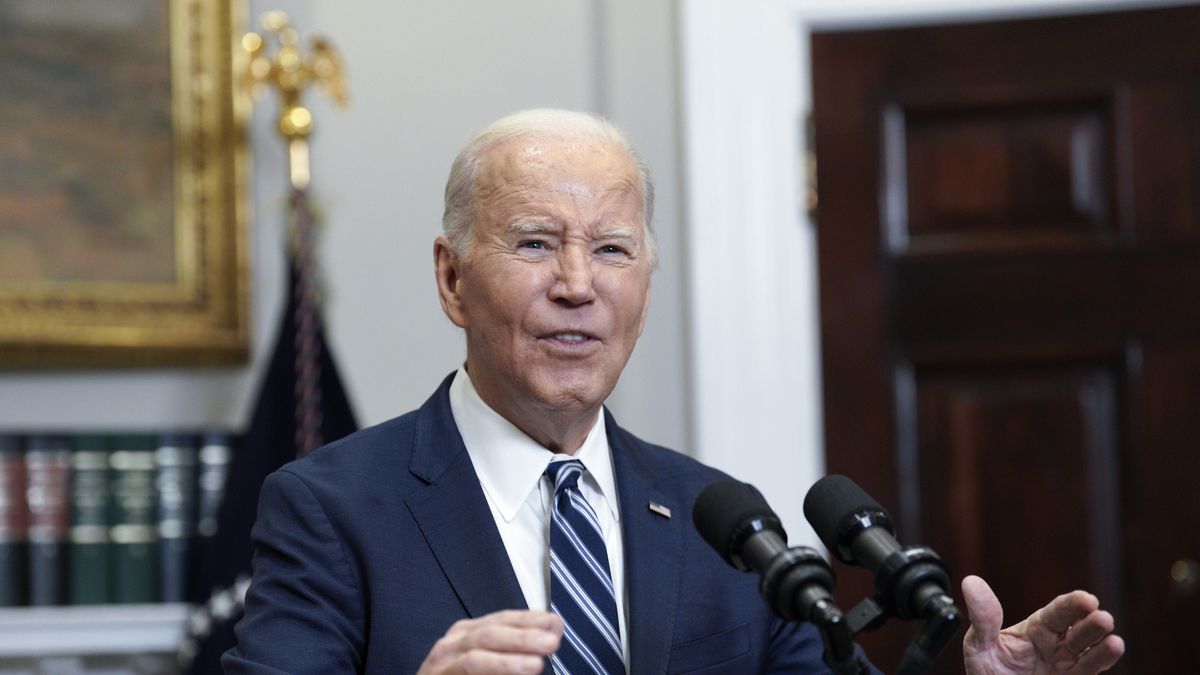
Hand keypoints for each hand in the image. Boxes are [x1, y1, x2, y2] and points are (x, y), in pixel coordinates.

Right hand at [418, 609, 562, 674]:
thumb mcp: (491, 663)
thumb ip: (515, 651)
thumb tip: (551, 635)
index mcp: (469, 633)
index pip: (502, 620)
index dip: (529, 620)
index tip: (554, 623)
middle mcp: (453, 643)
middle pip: (491, 633)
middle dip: (523, 636)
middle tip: (552, 642)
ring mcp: (441, 663)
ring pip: (476, 656)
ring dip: (508, 660)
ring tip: (536, 665)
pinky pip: (465, 672)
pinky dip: (492, 672)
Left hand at [961, 575, 1123, 673]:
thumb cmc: (989, 673)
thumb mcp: (980, 645)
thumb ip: (983, 618)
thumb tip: (971, 581)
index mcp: (1038, 628)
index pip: (1059, 612)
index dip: (1074, 604)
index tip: (1087, 599)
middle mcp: (1058, 645)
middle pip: (1080, 629)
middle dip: (1092, 623)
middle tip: (1102, 618)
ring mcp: (1067, 666)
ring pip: (1090, 653)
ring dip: (1103, 647)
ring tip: (1114, 641)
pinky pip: (1089, 672)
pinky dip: (1102, 661)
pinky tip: (1113, 650)